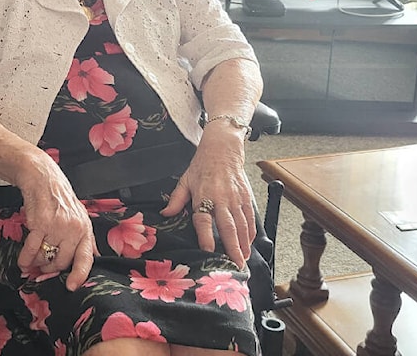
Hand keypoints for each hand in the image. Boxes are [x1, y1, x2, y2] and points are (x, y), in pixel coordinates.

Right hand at [15, 155, 95, 290]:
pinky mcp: (40, 224)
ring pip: (47, 257)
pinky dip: (25, 259)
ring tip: (32, 262)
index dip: (79, 275)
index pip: (86, 258)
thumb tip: (94, 259)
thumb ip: (85, 239)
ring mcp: (57, 227)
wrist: (43, 179)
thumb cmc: (60, 198)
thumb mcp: (79, 217)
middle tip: (43, 267)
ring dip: (37, 263)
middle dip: (51, 268)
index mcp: (85, 229)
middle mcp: (74, 229)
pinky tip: (22, 263)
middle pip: (62, 261)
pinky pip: (32, 249)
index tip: (72, 286)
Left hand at [160, 133, 255, 268]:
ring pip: (242, 226)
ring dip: (243, 245)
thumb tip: (165, 214)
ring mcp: (236, 199)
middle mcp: (221, 199)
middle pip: (228, 227)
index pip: (204, 218)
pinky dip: (251, 234)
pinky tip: (249, 245)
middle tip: (235, 266)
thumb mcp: (185, 180)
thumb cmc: (202, 166)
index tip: (209, 251)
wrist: (223, 149)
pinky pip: (250, 219)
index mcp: (203, 195)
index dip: (206, 235)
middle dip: (233, 248)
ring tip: (242, 261)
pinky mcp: (246, 197)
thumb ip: (176, 199)